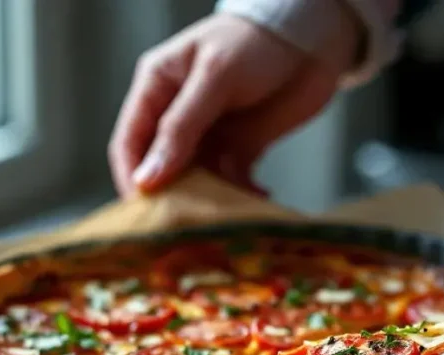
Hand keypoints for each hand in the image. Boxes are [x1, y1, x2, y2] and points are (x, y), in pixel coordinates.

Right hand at [108, 12, 359, 196]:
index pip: (129, 143)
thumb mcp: (214, 78)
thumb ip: (181, 128)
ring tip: (225, 216)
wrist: (314, 38)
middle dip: (171, 197)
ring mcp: (208, 135)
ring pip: (195, 181)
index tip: (145, 213)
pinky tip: (256, 197)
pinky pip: (230, 183)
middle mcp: (176, 116)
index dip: (132, 178)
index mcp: (156, 88)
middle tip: (186, 226)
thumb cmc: (256, 42)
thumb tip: (147, 179)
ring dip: (208, 201)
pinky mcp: (239, 149)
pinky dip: (239, 195)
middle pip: (159, 169)